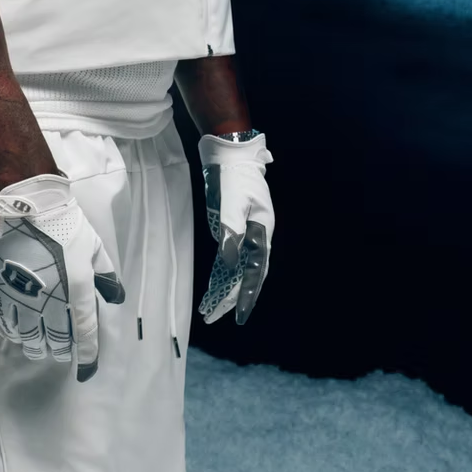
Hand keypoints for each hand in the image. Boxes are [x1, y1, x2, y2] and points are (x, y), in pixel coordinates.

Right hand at [0, 173, 125, 381]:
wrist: (26, 205)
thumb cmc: (64, 224)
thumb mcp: (94, 247)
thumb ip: (107, 275)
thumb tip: (115, 298)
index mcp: (76, 289)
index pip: (85, 332)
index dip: (87, 356)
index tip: (87, 372)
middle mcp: (49, 299)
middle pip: (55, 340)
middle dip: (60, 350)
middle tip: (61, 350)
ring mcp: (23, 297)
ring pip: (29, 337)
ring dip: (36, 346)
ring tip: (39, 345)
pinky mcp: (1, 290)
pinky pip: (6, 323)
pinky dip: (13, 333)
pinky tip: (16, 332)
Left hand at [197, 133, 274, 325]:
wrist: (230, 153)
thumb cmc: (235, 177)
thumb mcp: (232, 204)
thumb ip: (231, 233)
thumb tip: (229, 263)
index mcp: (262, 233)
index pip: (255, 272)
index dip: (246, 295)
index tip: (237, 317)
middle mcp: (256, 237)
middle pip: (245, 275)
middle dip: (231, 298)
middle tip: (213, 318)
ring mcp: (245, 232)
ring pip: (236, 268)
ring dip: (224, 288)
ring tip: (209, 309)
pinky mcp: (232, 227)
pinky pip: (228, 256)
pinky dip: (221, 272)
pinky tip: (213, 285)